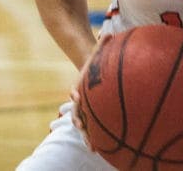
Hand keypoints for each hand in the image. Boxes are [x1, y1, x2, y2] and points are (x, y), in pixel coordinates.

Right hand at [70, 33, 112, 147]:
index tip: (74, 95)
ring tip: (92, 147)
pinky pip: (95, 127)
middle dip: (78, 119)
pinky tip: (103, 149)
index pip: (76, 89)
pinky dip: (97, 136)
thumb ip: (103, 46)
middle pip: (77, 110)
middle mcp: (81, 98)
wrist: (91, 71)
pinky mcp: (93, 114)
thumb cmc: (97, 62)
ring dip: (88, 134)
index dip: (75, 92)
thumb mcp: (98, 54)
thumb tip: (108, 33)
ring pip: (85, 123)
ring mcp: (86, 107)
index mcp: (81, 85)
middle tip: (79, 127)